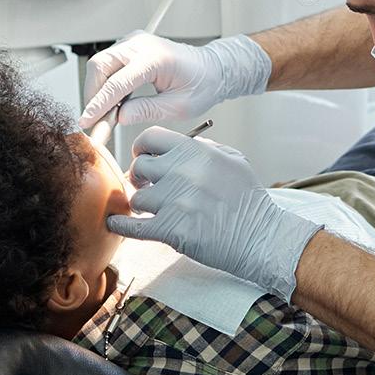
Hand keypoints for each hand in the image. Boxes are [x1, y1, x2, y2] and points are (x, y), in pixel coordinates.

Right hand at [79, 33, 271, 128]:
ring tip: (104, 114)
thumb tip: (119, 117)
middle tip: (94, 121)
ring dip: (97, 90)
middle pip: (100, 66)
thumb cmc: (202, 84)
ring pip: (100, 64)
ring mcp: (134, 42)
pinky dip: (105, 83)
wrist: (212, 69)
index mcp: (155, 58)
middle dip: (93, 95)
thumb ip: (147, 110)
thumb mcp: (179, 106)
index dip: (99, 104)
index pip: (117, 82)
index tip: (87, 121)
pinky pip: (109, 63)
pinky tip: (112, 102)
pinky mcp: (131, 46)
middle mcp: (141, 45)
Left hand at [107, 127, 320, 300]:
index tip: (142, 157)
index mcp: (196, 152)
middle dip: (139, 178)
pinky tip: (115, 224)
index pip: (151, 137)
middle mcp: (182, 172)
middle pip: (138, 167)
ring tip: (150, 210)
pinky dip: (120, 225)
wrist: (259, 237)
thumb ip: (205, 148)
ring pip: (136, 198)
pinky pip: (131, 226)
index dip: (142, 148)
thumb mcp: (233, 160)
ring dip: (140, 205)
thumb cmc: (249, 200)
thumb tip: (180, 145)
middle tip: (145, 186)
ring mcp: (174, 201)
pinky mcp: (169, 229)